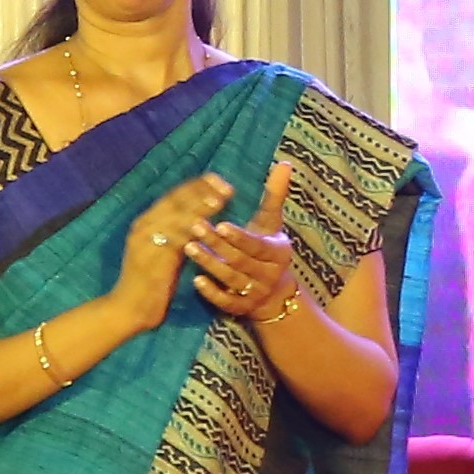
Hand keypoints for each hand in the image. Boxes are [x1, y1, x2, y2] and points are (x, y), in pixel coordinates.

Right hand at [110, 173, 235, 327]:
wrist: (129, 307)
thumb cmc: (153, 281)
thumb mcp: (167, 251)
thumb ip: (179, 234)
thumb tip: (203, 218)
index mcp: (146, 222)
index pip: (173, 196)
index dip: (197, 186)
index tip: (219, 179)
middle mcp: (143, 226)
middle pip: (175, 200)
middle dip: (201, 191)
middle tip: (225, 185)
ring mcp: (144, 240)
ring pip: (174, 216)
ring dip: (198, 207)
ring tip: (220, 200)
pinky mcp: (150, 257)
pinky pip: (172, 240)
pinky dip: (191, 232)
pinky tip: (210, 228)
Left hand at [188, 162, 306, 320]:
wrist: (273, 293)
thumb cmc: (266, 249)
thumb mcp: (271, 224)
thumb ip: (275, 196)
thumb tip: (284, 164)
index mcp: (278, 253)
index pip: (257, 244)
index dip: (239, 236)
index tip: (220, 223)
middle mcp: (270, 275)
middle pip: (241, 260)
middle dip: (217, 244)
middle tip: (195, 226)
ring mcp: (256, 294)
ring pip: (231, 279)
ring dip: (209, 263)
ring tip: (188, 247)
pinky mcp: (242, 309)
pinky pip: (226, 302)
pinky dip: (211, 292)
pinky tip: (195, 280)